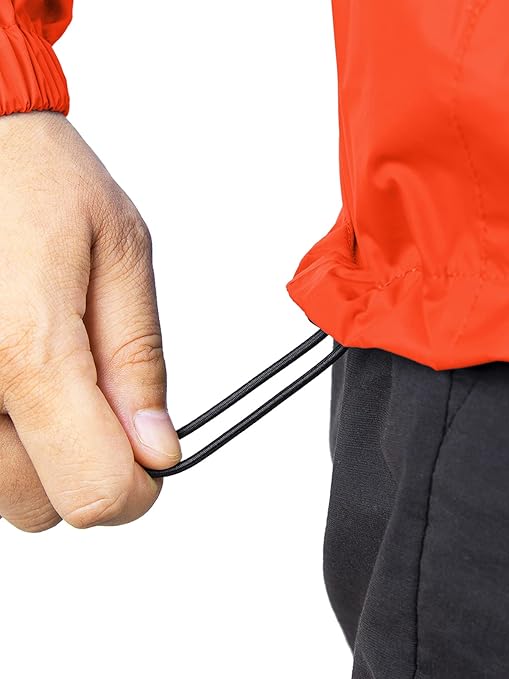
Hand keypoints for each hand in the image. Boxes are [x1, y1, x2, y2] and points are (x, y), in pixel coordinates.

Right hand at [0, 111, 180, 531]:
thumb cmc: (32, 175)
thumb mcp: (119, 255)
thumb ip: (137, 362)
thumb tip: (157, 448)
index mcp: (24, 349)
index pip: (94, 491)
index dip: (137, 489)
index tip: (151, 458)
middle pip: (41, 507)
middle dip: (86, 466)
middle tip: (99, 397)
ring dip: (37, 454)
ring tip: (46, 370)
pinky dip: (1, 433)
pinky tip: (10, 375)